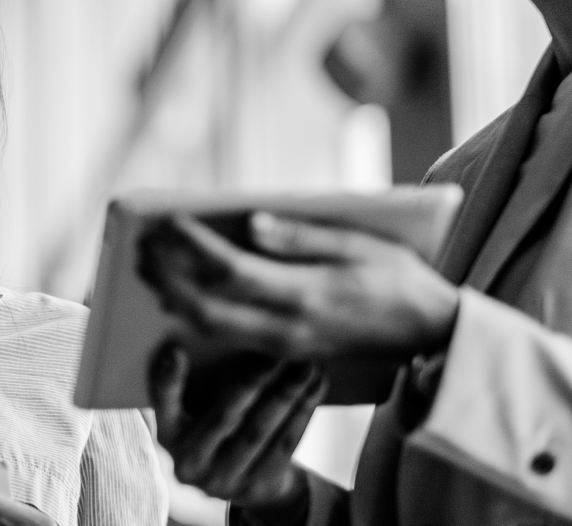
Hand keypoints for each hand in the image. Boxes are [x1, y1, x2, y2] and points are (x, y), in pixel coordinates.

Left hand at [139, 212, 459, 359]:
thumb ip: (303, 236)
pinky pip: (228, 337)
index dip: (192, 246)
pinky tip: (177, 293)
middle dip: (168, 276)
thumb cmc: (400, 279)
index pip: (232, 269)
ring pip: (212, 328)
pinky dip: (196, 315)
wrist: (432, 336)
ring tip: (147, 267)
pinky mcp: (285, 351)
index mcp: (307, 294)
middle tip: (139, 247)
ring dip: (174, 298)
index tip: (165, 219)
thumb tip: (251, 221)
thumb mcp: (362, 245)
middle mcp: (289, 326)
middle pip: (208, 306)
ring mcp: (284, 345)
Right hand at [150, 344, 324, 522]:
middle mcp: (190, 461)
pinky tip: (316, 383)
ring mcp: (224, 479)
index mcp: (169, 433)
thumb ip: (198, 378)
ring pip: (260, 431)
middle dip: (252, 379)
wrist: (244, 481)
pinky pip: (285, 444)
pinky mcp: (258, 486)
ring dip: (287, 392)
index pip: (164, 404)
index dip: (168, 379)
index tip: (175, 349)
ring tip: (306, 361)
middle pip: (224, 415)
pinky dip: (303, 410)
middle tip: (274, 349)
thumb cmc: (217, 426)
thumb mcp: (195, 408)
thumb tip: (220, 327)